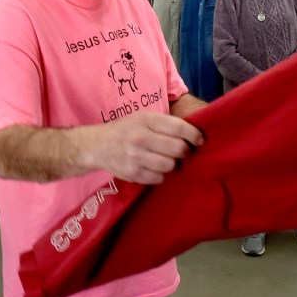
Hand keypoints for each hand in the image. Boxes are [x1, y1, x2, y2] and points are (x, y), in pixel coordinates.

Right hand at [83, 111, 203, 184]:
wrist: (97, 145)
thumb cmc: (125, 130)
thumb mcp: (142, 118)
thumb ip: (164, 124)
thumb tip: (192, 134)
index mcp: (145, 120)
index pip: (178, 127)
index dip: (193, 135)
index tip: (199, 140)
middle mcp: (141, 137)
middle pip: (178, 148)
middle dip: (185, 151)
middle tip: (182, 151)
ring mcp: (136, 157)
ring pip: (170, 165)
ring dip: (172, 164)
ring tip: (166, 159)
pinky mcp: (133, 173)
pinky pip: (159, 178)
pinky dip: (160, 174)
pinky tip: (154, 167)